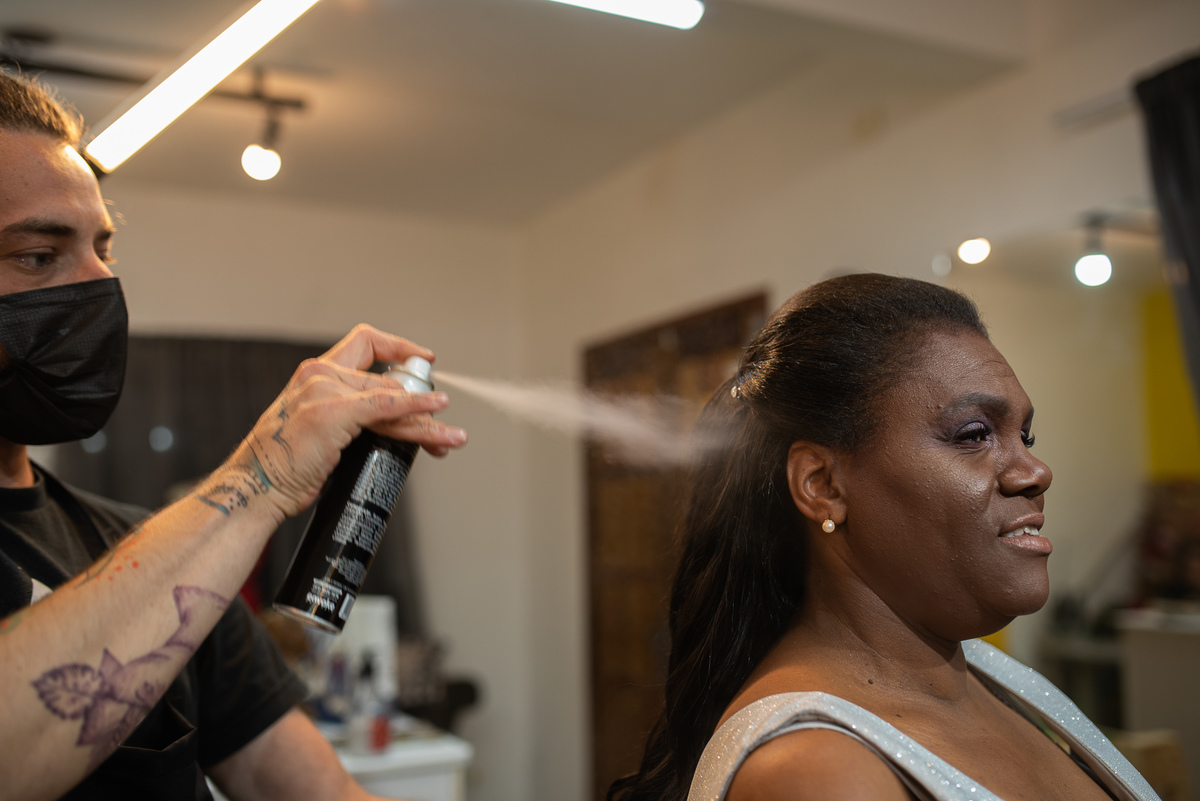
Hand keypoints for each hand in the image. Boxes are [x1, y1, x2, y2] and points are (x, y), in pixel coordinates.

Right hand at [200, 325, 466, 521]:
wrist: (255, 488)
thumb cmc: (282, 467)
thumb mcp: (317, 431)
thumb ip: (347, 418)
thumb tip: (390, 424)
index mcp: (314, 374)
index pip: (365, 343)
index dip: (398, 348)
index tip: (422, 360)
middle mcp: (319, 374)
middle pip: (388, 378)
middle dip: (422, 402)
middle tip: (442, 423)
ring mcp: (324, 390)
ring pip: (393, 396)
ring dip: (428, 418)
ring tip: (453, 436)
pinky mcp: (332, 412)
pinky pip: (387, 405)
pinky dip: (416, 407)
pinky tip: (436, 411)